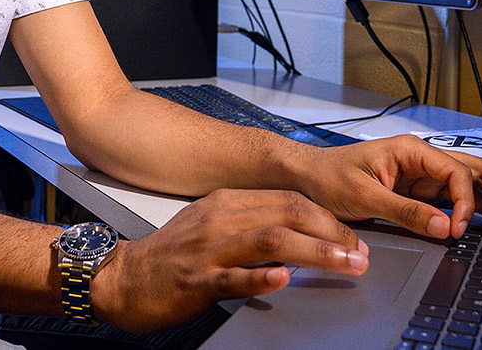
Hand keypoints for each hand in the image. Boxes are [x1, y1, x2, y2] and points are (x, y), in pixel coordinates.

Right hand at [90, 189, 368, 332]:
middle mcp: (222, 218)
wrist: (120, 278)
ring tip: (344, 264)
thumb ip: (252, 224)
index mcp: (228, 202)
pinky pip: (233, 276)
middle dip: (333, 233)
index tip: (354, 237)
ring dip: (315, 252)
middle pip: (289, 214)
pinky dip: (261, 276)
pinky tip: (284, 279)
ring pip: (271, 241)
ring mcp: (209, 249)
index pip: (290, 200)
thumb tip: (297, 231)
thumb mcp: (213, 226)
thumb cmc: (169, 256)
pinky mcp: (195, 280)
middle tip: (362, 253)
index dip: (328, 218)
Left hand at [294, 135, 481, 244]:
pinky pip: (455, 197)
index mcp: (412, 150)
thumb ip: (405, 212)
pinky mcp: (419, 189)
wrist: (306, 177)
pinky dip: (474, 211)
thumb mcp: (364, 198)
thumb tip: (443, 226)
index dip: (463, 202)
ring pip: (471, 183)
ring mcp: (423, 173)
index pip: (456, 172)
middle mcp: (423, 158)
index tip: (455, 229)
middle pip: (477, 172)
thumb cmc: (328, 178)